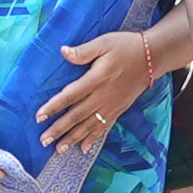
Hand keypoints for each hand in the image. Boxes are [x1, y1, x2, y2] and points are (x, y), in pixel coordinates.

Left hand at [42, 17, 192, 158]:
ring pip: (89, 125)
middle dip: (60, 129)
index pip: (71, 95)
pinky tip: (84, 149)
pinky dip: (93, 138)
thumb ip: (84, 51)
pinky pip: (104, 127)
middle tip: (44, 141)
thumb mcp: (104, 43)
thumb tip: (63, 51)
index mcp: (97, 79)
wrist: (153, 57)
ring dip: (74, 138)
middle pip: (77, 115)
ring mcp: (112, 105)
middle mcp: (103, 96)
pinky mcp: (119, 109)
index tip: (39, 117)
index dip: (54, 106)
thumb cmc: (126, 46)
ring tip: (59, 149)